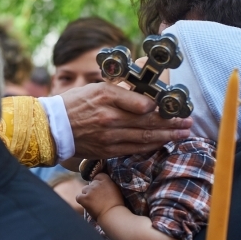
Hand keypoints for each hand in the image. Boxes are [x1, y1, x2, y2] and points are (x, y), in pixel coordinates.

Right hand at [60, 83, 190, 159]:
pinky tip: (161, 143)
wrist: (52, 128)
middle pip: (148, 123)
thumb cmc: (74, 104)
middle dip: (171, 123)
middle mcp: (109, 119)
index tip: (177, 107)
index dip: (163, 108)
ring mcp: (108, 138)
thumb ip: (122, 90)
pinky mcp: (106, 151)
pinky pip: (133, 149)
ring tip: (182, 134)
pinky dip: (150, 147)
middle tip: (188, 122)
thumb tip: (146, 96)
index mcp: (107, 99)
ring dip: (166, 137)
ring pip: (144, 138)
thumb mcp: (96, 88)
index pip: (143, 105)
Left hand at [76, 173, 123, 219]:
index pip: (98, 176)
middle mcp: (96, 183)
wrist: (113, 214)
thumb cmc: (116, 205)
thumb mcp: (116, 190)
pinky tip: (87, 205)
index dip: (98, 182)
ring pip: (84, 189)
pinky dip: (81, 200)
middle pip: (91, 183)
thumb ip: (109, 184)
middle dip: (93, 190)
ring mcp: (89, 190)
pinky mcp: (84, 198)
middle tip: (98, 199)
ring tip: (93, 203)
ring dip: (87, 194)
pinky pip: (78, 197)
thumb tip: (103, 185)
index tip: (101, 189)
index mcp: (106, 180)